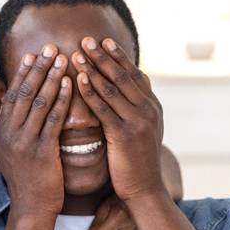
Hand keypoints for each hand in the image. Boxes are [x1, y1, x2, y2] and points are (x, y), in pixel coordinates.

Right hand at [0, 45, 71, 217]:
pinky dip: (62, 99)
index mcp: (2, 131)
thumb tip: (3, 114)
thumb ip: (8, 132)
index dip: (23, 72)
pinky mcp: (41, 152)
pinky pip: (53, 119)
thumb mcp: (9, 153)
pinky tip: (71, 84)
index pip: (13, 94)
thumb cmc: (27, 181)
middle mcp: (9, 133)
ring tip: (63, 58)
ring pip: (39, 102)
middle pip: (24, 92)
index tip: (32, 54)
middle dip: (38, 67)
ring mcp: (24, 142)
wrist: (31, 208)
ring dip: (51, 77)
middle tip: (49, 46)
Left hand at [71, 37, 165, 202]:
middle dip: (104, 56)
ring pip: (112, 88)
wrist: (145, 190)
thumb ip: (139, 107)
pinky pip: (103, 108)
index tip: (103, 41)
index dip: (118, 57)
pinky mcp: (124, 134)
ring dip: (93, 68)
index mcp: (153, 107)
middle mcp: (149, 110)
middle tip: (87, 39)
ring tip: (76, 53)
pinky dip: (90, 91)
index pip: (134, 74)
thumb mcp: (145, 131)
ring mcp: (138, 121)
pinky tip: (77, 80)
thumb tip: (137, 83)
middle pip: (123, 76)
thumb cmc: (138, 162)